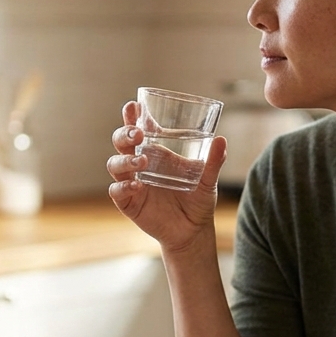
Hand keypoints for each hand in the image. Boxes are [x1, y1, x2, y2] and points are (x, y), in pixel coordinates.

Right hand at [107, 101, 227, 253]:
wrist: (193, 230)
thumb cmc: (198, 200)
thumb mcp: (208, 180)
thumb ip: (213, 162)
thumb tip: (221, 140)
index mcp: (155, 152)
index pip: (139, 129)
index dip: (132, 116)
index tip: (133, 106)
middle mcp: (139, 164)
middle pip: (121, 142)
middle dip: (124, 134)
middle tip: (137, 134)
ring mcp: (131, 182)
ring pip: (115, 164)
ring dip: (124, 160)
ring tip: (141, 161)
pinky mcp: (128, 202)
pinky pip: (117, 191)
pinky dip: (123, 186)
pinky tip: (137, 185)